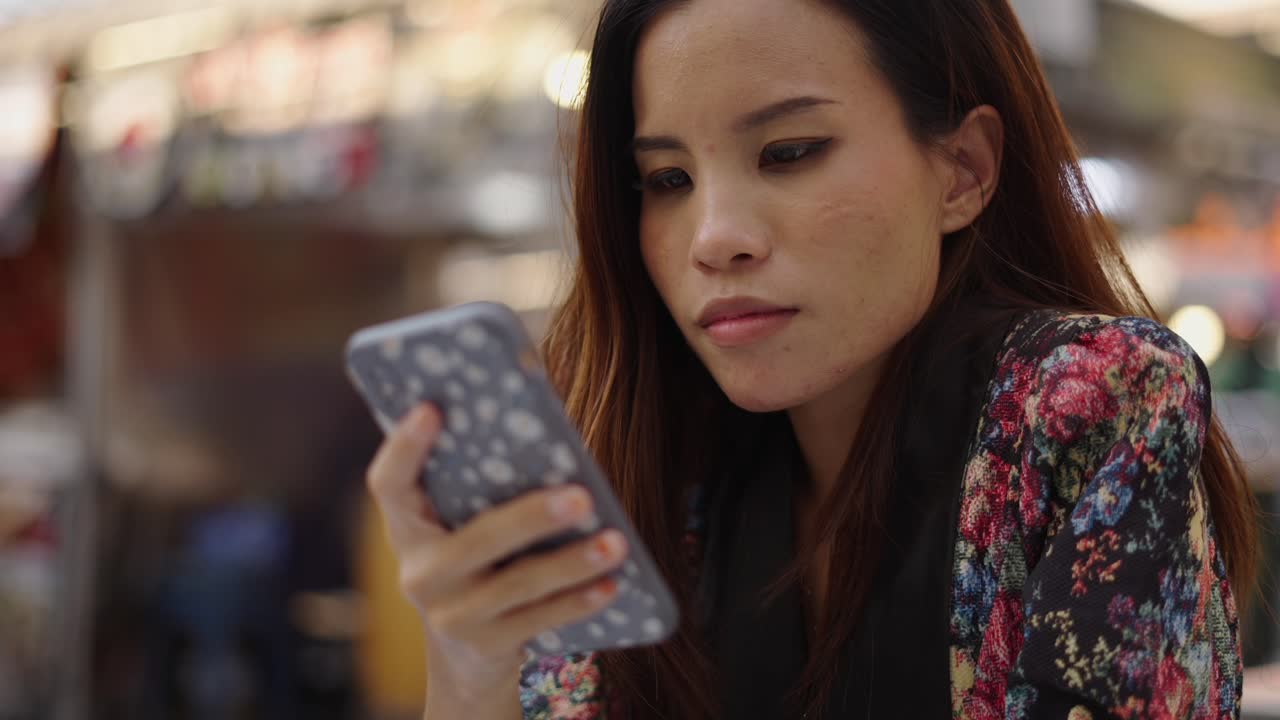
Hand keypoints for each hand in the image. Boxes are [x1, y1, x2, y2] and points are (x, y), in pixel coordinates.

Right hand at [365, 404, 627, 703]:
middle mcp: (419, 572)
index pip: (389, 482)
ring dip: (572, 562)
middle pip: (476, 541)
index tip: (431, 410)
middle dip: (532, 518)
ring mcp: (450, 615)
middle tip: (583, 497)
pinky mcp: (484, 646)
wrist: (466, 653)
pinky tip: (610, 584)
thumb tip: (550, 440)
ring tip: (615, 542)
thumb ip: (487, 485)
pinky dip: (578, 601)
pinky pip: (539, 620)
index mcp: (408, 526)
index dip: (403, 447)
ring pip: (518, 584)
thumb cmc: (479, 556)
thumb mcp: (463, 523)